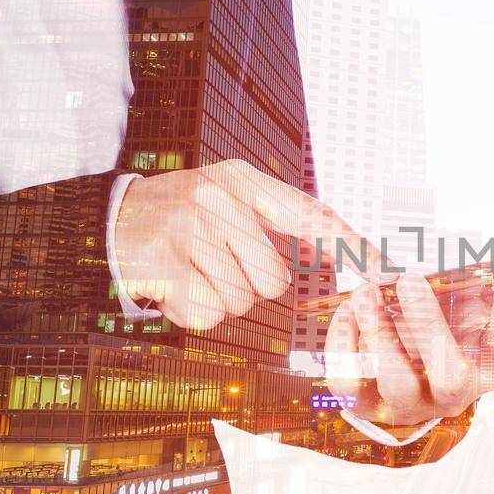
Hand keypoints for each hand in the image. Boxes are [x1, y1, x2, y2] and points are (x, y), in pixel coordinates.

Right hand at [112, 159, 378, 330]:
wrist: (105, 221)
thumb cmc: (178, 217)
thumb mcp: (225, 199)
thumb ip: (277, 219)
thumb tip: (340, 252)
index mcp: (242, 180)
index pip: (313, 215)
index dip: (353, 247)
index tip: (388, 270)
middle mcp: (218, 197)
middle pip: (273, 280)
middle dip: (246, 285)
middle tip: (211, 263)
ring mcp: (188, 228)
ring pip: (240, 300)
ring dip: (217, 298)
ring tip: (189, 270)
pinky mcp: (163, 261)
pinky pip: (206, 313)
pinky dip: (190, 312)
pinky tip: (171, 286)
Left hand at [323, 272, 493, 431]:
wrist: (411, 375)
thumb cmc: (453, 330)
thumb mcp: (482, 308)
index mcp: (488, 365)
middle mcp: (452, 392)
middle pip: (450, 375)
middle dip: (429, 326)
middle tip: (410, 280)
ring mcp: (409, 402)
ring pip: (396, 381)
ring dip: (379, 333)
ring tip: (367, 292)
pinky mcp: (367, 401)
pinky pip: (350, 380)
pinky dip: (343, 343)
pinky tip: (349, 310)